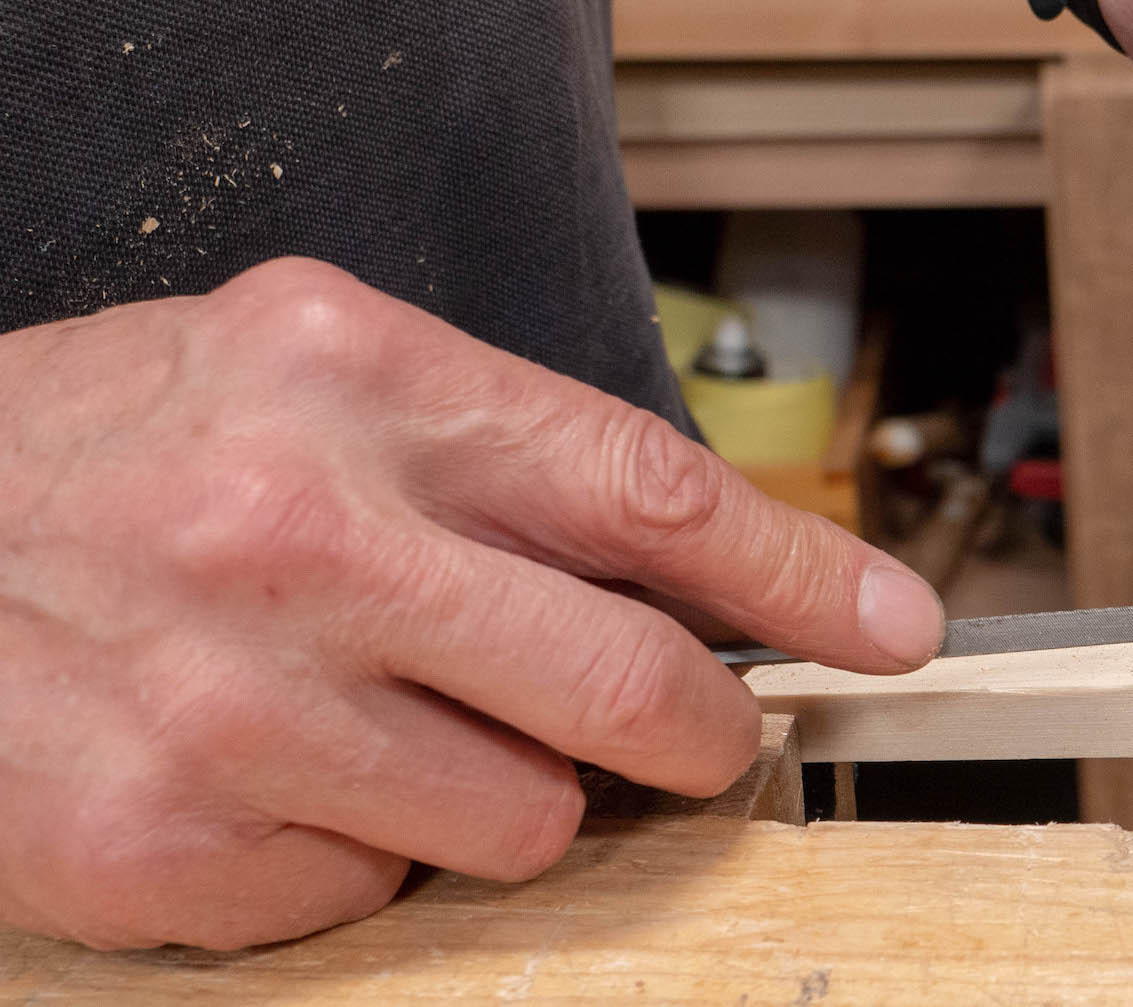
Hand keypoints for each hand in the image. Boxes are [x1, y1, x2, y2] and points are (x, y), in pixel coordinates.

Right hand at [0, 259, 943, 948]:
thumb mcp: (301, 373)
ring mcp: (227, 704)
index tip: (893, 629)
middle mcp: (299, 534)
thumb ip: (494, 458)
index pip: (650, 491)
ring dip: (500, 789)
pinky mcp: (161, 844)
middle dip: (701, 735)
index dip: (802, 576)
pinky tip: (270, 772)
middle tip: (700, 738)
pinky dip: (358, 847)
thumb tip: (698, 580)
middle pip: (627, 687)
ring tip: (384, 718)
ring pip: (524, 820)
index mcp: (352, 378)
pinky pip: (374, 893)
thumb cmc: (106, 453)